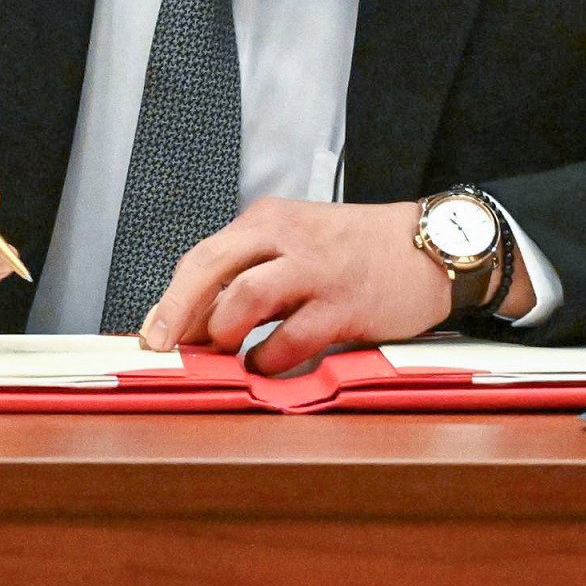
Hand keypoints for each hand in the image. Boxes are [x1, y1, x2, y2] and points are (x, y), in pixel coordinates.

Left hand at [138, 198, 457, 373]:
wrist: (433, 247)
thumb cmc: (357, 252)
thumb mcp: (298, 244)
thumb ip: (252, 273)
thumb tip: (197, 321)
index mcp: (267, 219)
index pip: (202, 256)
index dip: (171, 298)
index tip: (152, 332)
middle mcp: (285, 236)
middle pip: (210, 268)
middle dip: (176, 312)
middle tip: (162, 348)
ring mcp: (315, 268)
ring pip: (245, 297)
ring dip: (224, 333)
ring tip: (225, 355)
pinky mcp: (344, 303)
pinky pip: (292, 337)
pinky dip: (270, 358)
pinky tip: (266, 365)